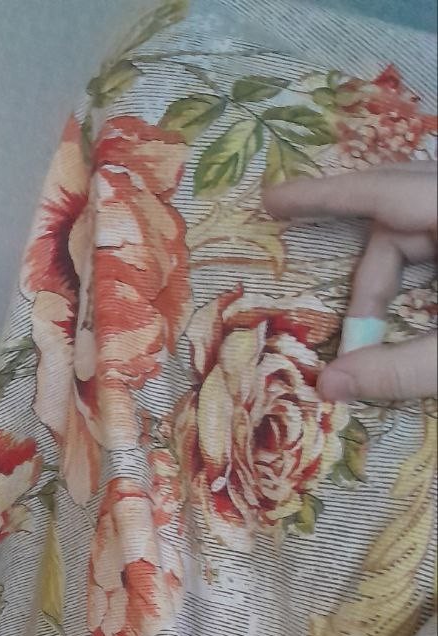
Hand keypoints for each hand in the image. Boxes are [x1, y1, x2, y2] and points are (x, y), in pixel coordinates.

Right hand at [264, 164, 436, 401]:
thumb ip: (400, 370)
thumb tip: (328, 386)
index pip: (379, 191)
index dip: (322, 196)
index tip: (272, 200)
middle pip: (395, 217)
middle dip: (361, 272)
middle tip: (338, 320)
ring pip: (417, 233)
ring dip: (389, 285)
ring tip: (371, 334)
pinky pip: (437, 244)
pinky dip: (416, 278)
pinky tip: (409, 313)